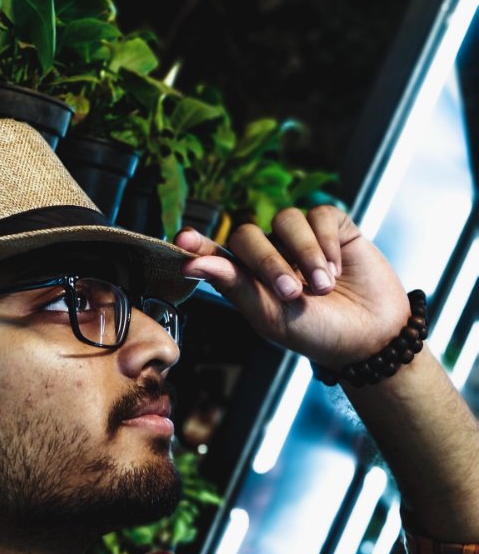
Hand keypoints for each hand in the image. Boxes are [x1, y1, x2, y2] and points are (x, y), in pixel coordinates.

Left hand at [175, 206, 410, 368]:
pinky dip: (327, 242)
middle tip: (292, 293)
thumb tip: (193, 261)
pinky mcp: (334, 227)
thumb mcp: (271, 316)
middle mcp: (270, 252)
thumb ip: (234, 287)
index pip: (216, 253)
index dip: (198, 244)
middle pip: (249, 235)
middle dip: (268, 262)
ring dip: (304, 254)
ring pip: (286, 220)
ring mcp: (300, 238)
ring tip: (323, 287)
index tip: (182, 240)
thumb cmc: (316, 333)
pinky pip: (319, 216)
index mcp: (247, 277)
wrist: (370, 338)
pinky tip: (339, 269)